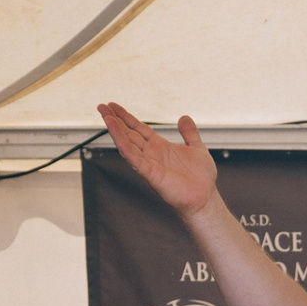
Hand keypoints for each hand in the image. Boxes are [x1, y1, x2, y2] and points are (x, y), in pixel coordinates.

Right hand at [98, 103, 219, 219]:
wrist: (205, 198)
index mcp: (160, 147)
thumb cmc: (201, 179)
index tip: (113, 106)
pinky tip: (119, 139)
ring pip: (128, 145)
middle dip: (115, 120)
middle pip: (129, 134)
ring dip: (117, 132)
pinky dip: (127, 150)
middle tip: (101, 107)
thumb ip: (190, 133)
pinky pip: (136, 161)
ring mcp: (150, 164)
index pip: (138, 128)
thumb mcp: (197, 148)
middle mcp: (152, 154)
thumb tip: (184, 117)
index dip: (126, 117)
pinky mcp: (152, 175)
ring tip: (106, 118)